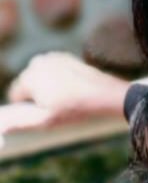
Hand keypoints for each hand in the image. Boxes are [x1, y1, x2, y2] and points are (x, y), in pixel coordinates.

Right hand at [0, 52, 130, 134]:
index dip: (28, 107)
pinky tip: (70, 87)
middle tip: (56, 104)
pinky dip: (56, 78)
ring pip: (38, 77)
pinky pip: (50, 71)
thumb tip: (0, 125)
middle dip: (35, 94)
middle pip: (26, 84)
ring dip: (45, 86)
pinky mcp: (63, 56)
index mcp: (28, 77)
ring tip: (64, 95)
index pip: (14, 95)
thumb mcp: (44, 121)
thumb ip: (18, 122)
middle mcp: (37, 62)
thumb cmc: (73, 108)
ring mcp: (51, 57)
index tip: (44, 110)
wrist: (102, 93)